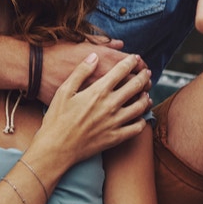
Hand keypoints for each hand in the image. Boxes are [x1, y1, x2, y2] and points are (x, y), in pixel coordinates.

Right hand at [32, 53, 152, 163]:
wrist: (56, 148)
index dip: (131, 62)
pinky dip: (142, 121)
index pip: (121, 71)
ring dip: (145, 97)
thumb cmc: (56, 118)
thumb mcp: (64, 90)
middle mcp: (110, 105)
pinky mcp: (115, 138)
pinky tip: (140, 117)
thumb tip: (94, 56)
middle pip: (135, 86)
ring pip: (140, 106)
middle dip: (143, 76)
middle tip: (146, 73)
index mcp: (98, 91)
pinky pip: (136, 128)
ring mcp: (114, 122)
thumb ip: (81, 71)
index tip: (135, 58)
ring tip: (146, 93)